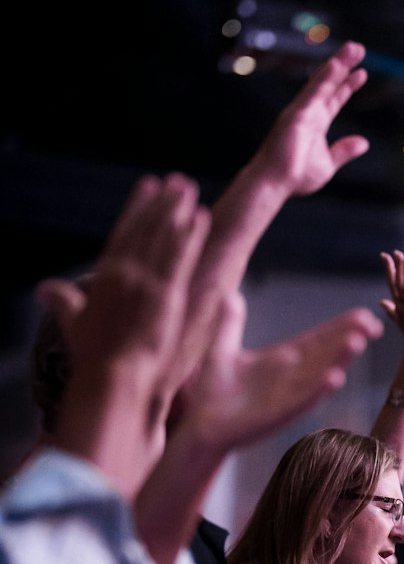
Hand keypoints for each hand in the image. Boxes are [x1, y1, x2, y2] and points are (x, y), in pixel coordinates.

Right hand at [39, 172, 210, 493]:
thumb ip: (64, 303)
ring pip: (163, 238)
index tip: (148, 186)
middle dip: (162, 203)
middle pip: (146, 229)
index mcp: (105, 279)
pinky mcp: (166, 296)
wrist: (112, 382)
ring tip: (191, 190)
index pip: (122, 234)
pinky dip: (188, 236)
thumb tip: (44, 288)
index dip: (136, 208)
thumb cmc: (95, 362)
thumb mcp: (75, 327)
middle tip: (178, 180)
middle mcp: (124, 274)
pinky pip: (179, 259)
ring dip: (177, 211)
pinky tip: (199, 217)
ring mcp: (146, 283)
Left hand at [171, 296, 382, 452]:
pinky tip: (335, 378)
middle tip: (373, 325)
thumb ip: (230, 324)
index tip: (364, 316)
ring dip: (338, 360)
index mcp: (284, 358)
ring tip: (357, 343)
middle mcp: (292, 376)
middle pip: (326, 352)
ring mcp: (288, 395)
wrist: (202, 426)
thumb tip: (230, 296)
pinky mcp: (279, 413)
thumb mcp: (222, 350)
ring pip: (319, 374)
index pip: (319, 338)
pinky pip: (303, 400)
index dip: (341, 327)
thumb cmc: (214, 391)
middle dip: (348, 338)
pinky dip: (319, 389)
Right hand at [244, 41, 369, 197]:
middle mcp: (309, 113)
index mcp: (316, 123)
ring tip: (353, 48)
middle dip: (344, 66)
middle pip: (330, 85)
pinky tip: (336, 64)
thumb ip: (344, 150)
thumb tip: (363, 142)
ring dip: (338, 64)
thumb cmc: (295, 176)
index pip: (334, 99)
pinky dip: (325, 78)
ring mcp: (302, 111)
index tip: (361, 73)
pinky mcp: (297, 114)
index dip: (347, 85)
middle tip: (358, 48)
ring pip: (322, 82)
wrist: (275, 184)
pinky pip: (313, 92)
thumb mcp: (328, 163)